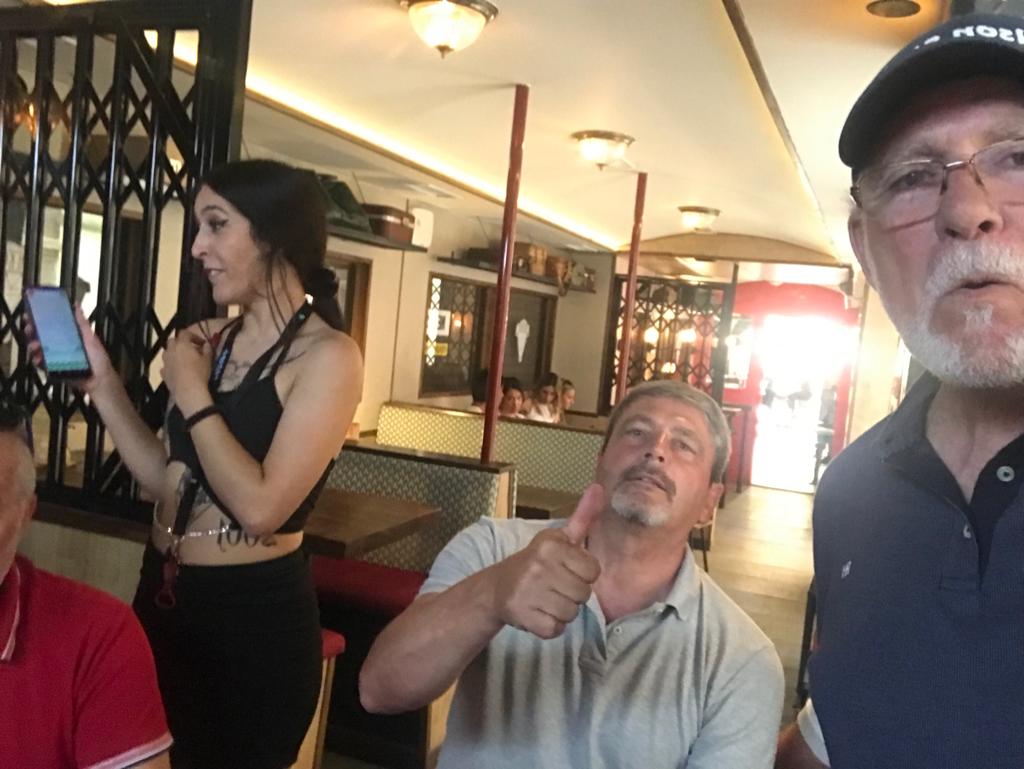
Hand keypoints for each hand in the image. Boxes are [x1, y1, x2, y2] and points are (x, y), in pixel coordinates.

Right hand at [23, 305, 114, 393]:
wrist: (99, 379)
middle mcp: (59, 346)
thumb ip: (82, 323)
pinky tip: (38, 359)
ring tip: (35, 345)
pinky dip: (37, 361)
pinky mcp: (53, 369)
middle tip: (29, 328)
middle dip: (32, 331)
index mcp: (67, 337)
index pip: (50, 326)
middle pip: (40, 336)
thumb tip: (76, 305)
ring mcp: (55, 357)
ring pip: (38, 350)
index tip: (31, 314)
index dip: (39, 320)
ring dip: (33, 346)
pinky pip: (41, 364)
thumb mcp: (90, 338)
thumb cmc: (97, 358)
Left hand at [161, 329, 213, 413]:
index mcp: (182, 344)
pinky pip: (166, 365)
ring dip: (175, 353)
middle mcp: (171, 350)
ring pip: (167, 352)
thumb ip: (207, 350)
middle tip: (190, 349)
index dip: (193, 336)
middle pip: (173, 340)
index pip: (185, 333)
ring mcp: (165, 362)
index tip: (201, 343)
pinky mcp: (163, 373)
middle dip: (181, 343)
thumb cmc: (200, 373)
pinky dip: (171, 365)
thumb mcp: (208, 360)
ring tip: (184, 360)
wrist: (188, 390)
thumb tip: (207, 344)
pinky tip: (178, 371)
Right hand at [490, 483, 603, 638]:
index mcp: (551, 545)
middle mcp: (539, 565)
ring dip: (562, 612)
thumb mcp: (559, 538)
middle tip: (554, 587)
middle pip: (583, 594)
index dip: (583, 574)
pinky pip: (555, 630)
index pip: (593, 571)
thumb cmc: (537, 562)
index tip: (566, 570)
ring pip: (571, 613)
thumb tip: (599, 487)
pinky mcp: (522, 615)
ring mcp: (529, 591)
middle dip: (573, 594)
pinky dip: (550, 627)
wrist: (497, 587)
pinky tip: (538, 613)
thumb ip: (583, 516)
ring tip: (546, 599)